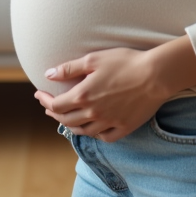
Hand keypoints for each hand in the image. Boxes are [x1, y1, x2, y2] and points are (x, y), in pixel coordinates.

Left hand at [33, 47, 168, 142]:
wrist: (155, 75)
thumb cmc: (125, 62)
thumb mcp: (94, 59)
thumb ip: (69, 68)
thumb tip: (48, 74)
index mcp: (83, 96)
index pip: (56, 105)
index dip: (45, 101)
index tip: (39, 94)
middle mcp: (93, 113)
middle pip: (66, 120)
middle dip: (54, 113)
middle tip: (49, 107)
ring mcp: (109, 122)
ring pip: (84, 131)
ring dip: (71, 125)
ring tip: (67, 118)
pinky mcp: (124, 127)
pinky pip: (104, 137)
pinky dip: (94, 134)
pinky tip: (92, 128)